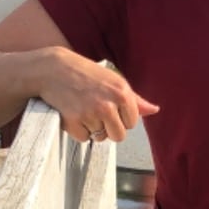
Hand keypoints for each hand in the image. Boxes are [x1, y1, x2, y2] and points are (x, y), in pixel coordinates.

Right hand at [39, 48, 158, 143]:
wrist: (54, 69)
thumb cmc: (86, 73)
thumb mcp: (114, 81)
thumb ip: (135, 99)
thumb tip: (155, 110)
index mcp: (122, 93)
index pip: (132, 123)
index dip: (121, 117)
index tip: (110, 105)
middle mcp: (108, 104)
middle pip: (119, 136)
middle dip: (109, 128)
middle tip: (96, 111)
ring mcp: (90, 114)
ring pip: (100, 137)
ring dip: (92, 127)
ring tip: (83, 108)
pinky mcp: (73, 122)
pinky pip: (84, 138)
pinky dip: (78, 130)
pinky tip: (73, 113)